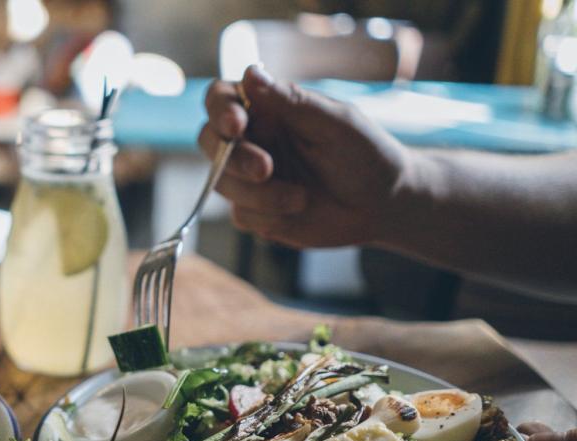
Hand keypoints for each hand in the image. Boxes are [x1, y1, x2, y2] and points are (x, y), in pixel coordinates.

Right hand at [197, 65, 415, 247]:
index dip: (219, 110)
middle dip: (232, 158)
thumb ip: (291, 101)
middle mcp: (253, 139)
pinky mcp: (255, 209)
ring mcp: (250, 176)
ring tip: (300, 198)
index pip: (222, 98)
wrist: (382, 205)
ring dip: (259, 194)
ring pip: (221, 182)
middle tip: (265, 170)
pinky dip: (268, 215)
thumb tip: (251, 73)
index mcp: (268, 109)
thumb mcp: (334, 123)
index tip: (236, 125)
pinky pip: (241, 214)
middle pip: (209, 141)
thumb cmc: (365, 153)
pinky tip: (298, 211)